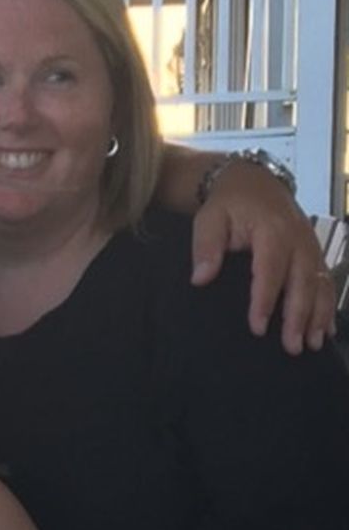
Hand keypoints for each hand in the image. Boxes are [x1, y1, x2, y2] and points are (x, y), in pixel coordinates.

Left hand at [190, 161, 334, 355]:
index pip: (269, 271)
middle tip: (291, 347)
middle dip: (298, 317)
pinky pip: (326, 281)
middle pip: (302, 283)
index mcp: (272, 231)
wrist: (253, 182)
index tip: (258, 328)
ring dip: (318, 316)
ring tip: (312, 345)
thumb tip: (200, 278)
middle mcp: (298, 239)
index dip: (264, 300)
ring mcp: (311, 246)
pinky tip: (326, 329)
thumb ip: (206, 247)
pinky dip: (328, 306)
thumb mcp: (208, 218)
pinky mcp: (315, 252)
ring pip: (319, 285)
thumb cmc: (227, 204)